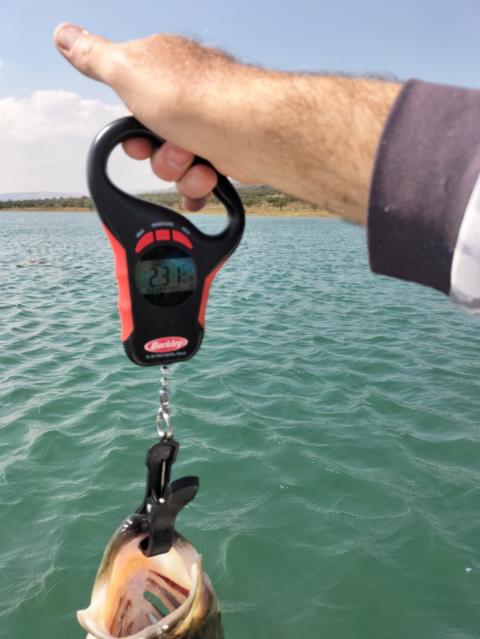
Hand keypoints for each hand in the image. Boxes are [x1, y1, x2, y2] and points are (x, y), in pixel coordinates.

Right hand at [53, 24, 400, 222]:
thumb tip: (64, 35)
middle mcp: (187, 99)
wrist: (246, 130)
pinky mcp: (225, 154)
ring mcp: (208, 128)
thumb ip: (94, 56)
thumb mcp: (126, 69)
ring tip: (198, 164)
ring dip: (182, 174)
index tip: (139, 141)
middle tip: (176, 150)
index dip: (132, 135)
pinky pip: (201, 181)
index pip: (132, 110)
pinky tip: (207, 182)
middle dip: (160, 158)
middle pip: (155, 145)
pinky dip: (200, 188)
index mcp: (163, 73)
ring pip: (178, 167)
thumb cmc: (192, 97)